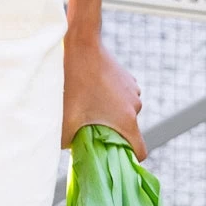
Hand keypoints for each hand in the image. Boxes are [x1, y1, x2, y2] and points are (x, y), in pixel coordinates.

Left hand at [62, 35, 145, 157]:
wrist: (80, 46)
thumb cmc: (72, 85)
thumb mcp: (65, 121)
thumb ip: (69, 142)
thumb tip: (71, 150)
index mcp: (126, 121)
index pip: (140, 152)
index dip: (129, 159)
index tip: (114, 158)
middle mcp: (135, 107)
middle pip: (128, 131)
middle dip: (112, 134)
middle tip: (89, 129)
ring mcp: (133, 90)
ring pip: (124, 112)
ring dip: (110, 114)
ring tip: (87, 106)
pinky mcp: (127, 78)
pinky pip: (121, 97)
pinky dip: (109, 99)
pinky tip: (91, 90)